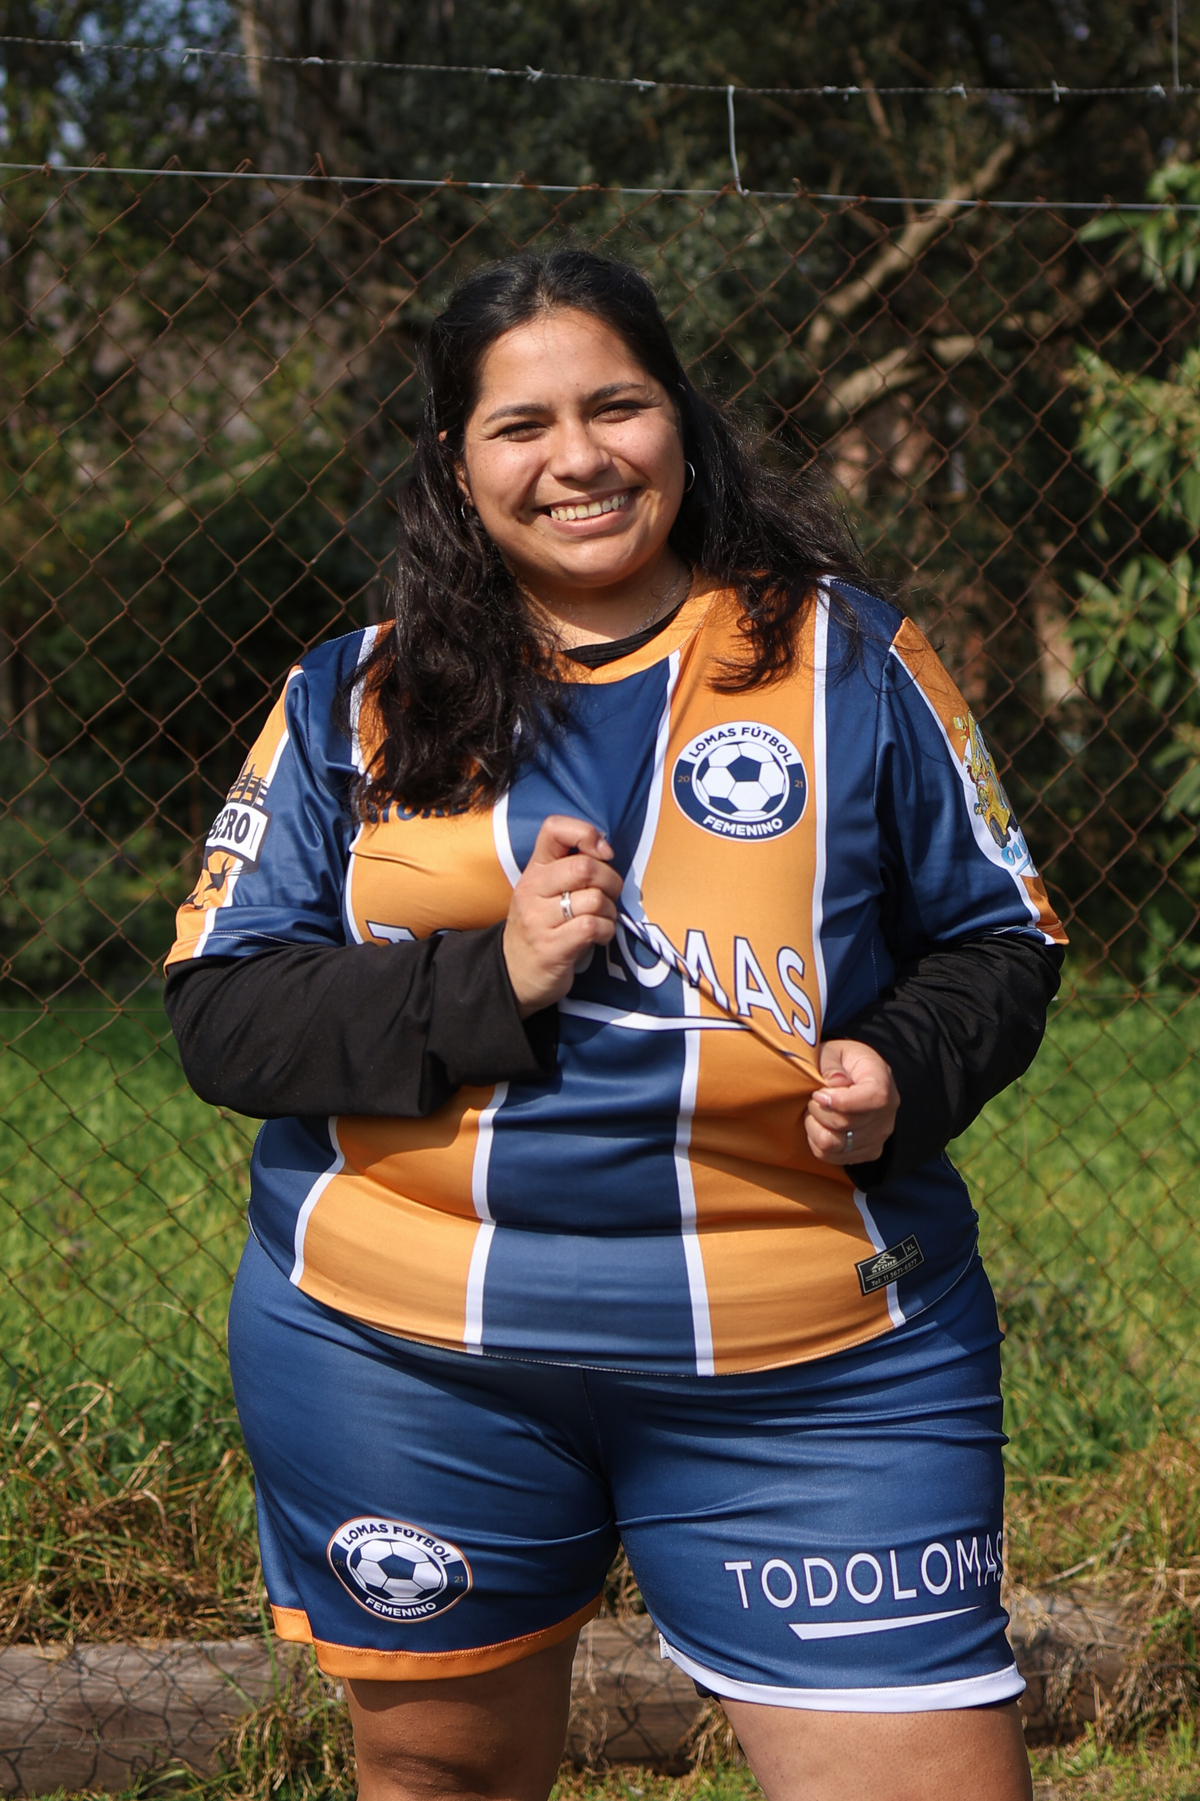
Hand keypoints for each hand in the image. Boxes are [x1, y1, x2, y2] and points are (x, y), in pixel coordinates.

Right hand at [503, 815, 623, 1016]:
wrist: (514, 973)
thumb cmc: (540, 926)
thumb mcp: (545, 891)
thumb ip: (569, 869)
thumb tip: (607, 852)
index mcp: (534, 870)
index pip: (554, 829)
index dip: (586, 833)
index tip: (603, 854)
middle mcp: (532, 890)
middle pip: (584, 867)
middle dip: (611, 881)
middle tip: (610, 895)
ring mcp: (539, 919)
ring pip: (594, 899)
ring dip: (610, 911)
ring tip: (602, 919)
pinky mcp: (551, 947)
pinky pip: (593, 926)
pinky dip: (607, 930)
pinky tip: (600, 936)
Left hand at [804, 1039, 898, 1166]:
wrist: (855, 1079)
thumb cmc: (841, 1063)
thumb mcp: (832, 1052)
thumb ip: (830, 1064)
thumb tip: (835, 1083)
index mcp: (883, 1080)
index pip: (874, 1098)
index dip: (841, 1100)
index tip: (818, 1094)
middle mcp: (887, 1113)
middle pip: (845, 1123)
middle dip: (819, 1110)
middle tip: (814, 1097)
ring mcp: (879, 1136)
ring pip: (834, 1144)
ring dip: (816, 1127)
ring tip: (817, 1111)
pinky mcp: (867, 1153)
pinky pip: (831, 1156)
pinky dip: (818, 1141)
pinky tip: (821, 1125)